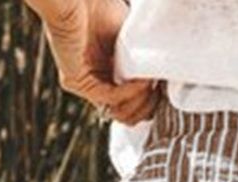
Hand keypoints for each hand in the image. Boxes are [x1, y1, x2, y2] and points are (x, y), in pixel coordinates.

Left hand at [33, 0, 159, 125]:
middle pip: (126, 115)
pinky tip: (143, 81)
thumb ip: (142, 65)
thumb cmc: (102, 8)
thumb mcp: (131, 44)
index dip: (150, 103)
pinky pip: (110, 97)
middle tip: (158, 91)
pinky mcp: (75, 81)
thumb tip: (162, 84)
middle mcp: (94, 83)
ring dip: (140, 102)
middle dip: (147, 106)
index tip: (162, 89)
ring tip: (151, 84)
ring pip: (118, 112)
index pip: (130, 106)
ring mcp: (84, 84)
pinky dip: (130, 92)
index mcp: (107, 75)